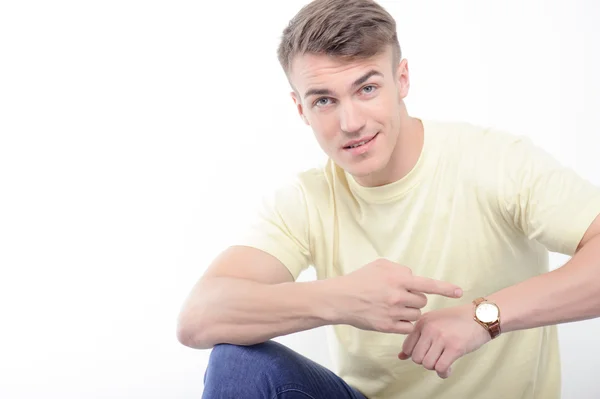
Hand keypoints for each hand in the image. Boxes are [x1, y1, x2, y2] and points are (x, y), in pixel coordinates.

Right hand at [336, 258, 462, 333]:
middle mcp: (398, 296)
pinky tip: (392, 317)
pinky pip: (408, 327)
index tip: (460, 292)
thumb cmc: (360, 279)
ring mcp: (393, 313)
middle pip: (422, 301)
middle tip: (398, 296)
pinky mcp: (387, 327)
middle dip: (414, 299)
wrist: (340, 299)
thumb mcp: (380, 265)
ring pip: (416, 315)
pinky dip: (404, 323)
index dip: (446, 288)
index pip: (428, 284)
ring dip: (409, 311)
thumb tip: (413, 277)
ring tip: (392, 306)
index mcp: (398, 279)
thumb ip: (400, 270)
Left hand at [398, 304, 490, 377]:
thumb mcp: (433, 322)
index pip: (407, 347)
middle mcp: (429, 329)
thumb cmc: (456, 320)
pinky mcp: (455, 347)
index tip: (426, 354)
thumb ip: (417, 338)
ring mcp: (442, 338)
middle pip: (416, 358)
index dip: (415, 355)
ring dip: (435, 367)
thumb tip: (401, 356)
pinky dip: (443, 372)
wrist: (480, 316)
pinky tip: (448, 368)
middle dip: (425, 362)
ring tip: (443, 362)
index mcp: (422, 322)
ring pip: (427, 364)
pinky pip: (440, 368)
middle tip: (436, 358)